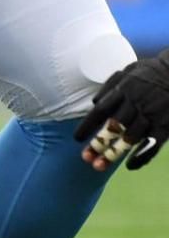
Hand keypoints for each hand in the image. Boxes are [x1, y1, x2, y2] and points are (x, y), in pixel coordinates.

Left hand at [75, 53, 168, 170]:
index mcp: (123, 91)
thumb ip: (110, 86)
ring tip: (100, 166)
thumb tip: (94, 103)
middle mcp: (135, 104)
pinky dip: (142, 156)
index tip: (77, 139)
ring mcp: (151, 115)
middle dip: (99, 144)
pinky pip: (153, 143)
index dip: (88, 126)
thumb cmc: (150, 72)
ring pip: (131, 137)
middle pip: (113, 127)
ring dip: (115, 153)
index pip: (101, 111)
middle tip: (86, 158)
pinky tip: (131, 165)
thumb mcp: (127, 71)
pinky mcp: (166, 125)